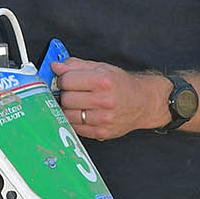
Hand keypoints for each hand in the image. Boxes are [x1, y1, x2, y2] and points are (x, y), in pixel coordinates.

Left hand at [53, 58, 169, 139]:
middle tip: (73, 92)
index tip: (67, 80)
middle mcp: (105, 101)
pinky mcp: (102, 132)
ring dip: (68, 109)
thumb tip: (55, 67)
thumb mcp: (101, 68)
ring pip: (68, 115)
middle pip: (66, 99)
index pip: (67, 81)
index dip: (63, 79)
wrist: (144, 103)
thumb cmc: (122, 84)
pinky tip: (82, 113)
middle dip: (65, 94)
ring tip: (78, 103)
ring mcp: (104, 119)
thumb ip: (76, 66)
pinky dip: (74, 121)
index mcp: (104, 81)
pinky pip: (76, 128)